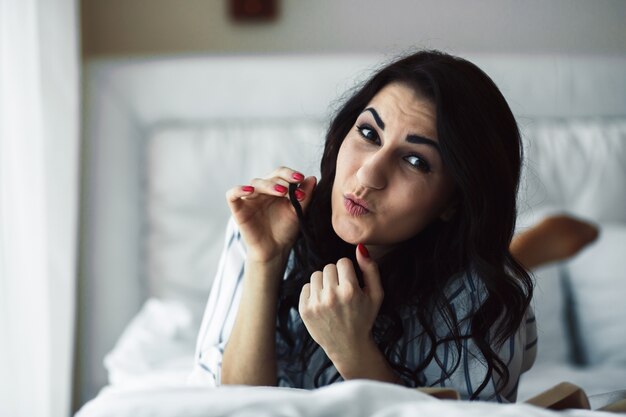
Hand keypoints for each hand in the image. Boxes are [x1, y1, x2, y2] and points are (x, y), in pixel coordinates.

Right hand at [226, 167, 316, 263]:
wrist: (275, 250)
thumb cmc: (286, 230)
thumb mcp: (298, 212)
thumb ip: (306, 196)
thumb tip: (312, 177)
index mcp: (276, 188)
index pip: (281, 173)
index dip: (290, 174)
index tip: (301, 178)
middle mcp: (262, 191)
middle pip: (269, 176)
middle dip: (283, 179)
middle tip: (294, 187)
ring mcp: (250, 199)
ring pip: (255, 183)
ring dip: (269, 185)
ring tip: (282, 191)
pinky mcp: (238, 209)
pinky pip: (232, 194)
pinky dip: (238, 189)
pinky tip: (249, 190)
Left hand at [298, 244, 383, 366]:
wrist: (348, 346)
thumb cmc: (364, 318)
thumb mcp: (376, 294)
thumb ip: (371, 269)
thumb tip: (360, 248)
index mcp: (350, 291)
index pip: (343, 262)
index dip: (348, 272)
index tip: (351, 283)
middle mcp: (332, 296)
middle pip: (328, 267)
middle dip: (335, 276)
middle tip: (341, 291)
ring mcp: (316, 304)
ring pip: (316, 275)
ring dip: (323, 283)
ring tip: (332, 297)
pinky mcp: (305, 310)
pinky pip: (306, 287)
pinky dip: (313, 292)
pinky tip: (322, 303)